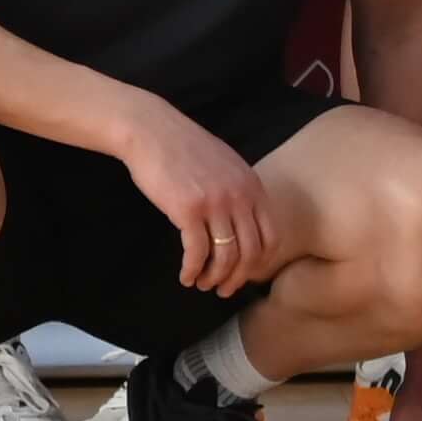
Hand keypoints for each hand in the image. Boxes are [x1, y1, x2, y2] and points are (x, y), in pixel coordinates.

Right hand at [119, 112, 279, 295]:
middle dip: (238, 278)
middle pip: (250, 253)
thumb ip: (239, 192)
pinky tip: (185, 277)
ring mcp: (215, 203)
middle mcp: (239, 196)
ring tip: (202, 284)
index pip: (271, 237)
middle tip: (224, 290)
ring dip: (214, 278)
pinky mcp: (188, 210)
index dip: (260, 263)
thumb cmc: (183, 148)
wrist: (151, 130)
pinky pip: (197, 252)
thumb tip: (243, 226)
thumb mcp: (225, 165)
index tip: (244, 273)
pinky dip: (192, 270)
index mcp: (252, 186)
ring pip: (225, 257)